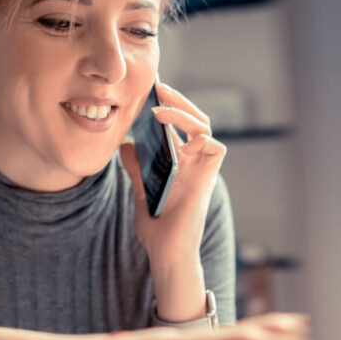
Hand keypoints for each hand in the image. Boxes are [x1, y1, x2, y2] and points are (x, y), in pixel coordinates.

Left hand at [118, 81, 226, 264]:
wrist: (165, 251)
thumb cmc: (156, 227)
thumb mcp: (139, 190)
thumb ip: (136, 167)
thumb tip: (126, 143)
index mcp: (180, 163)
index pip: (179, 127)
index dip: (170, 108)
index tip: (151, 93)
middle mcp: (194, 163)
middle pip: (194, 121)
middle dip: (179, 101)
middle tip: (159, 88)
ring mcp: (202, 169)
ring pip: (204, 127)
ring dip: (183, 114)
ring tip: (160, 110)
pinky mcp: (207, 178)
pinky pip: (215, 147)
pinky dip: (200, 137)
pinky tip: (181, 138)